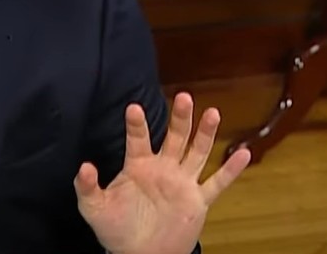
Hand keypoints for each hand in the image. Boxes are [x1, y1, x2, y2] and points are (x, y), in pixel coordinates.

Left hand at [74, 92, 249, 253]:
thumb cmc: (116, 229)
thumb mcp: (95, 208)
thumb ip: (87, 188)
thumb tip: (83, 167)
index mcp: (138, 165)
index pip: (138, 139)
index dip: (136, 124)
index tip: (134, 108)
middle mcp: (163, 168)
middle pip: (174, 137)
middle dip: (179, 118)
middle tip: (183, 97)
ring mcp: (182, 182)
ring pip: (197, 152)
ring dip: (204, 133)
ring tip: (212, 112)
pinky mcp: (197, 201)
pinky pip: (216, 184)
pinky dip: (230, 170)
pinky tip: (243, 153)